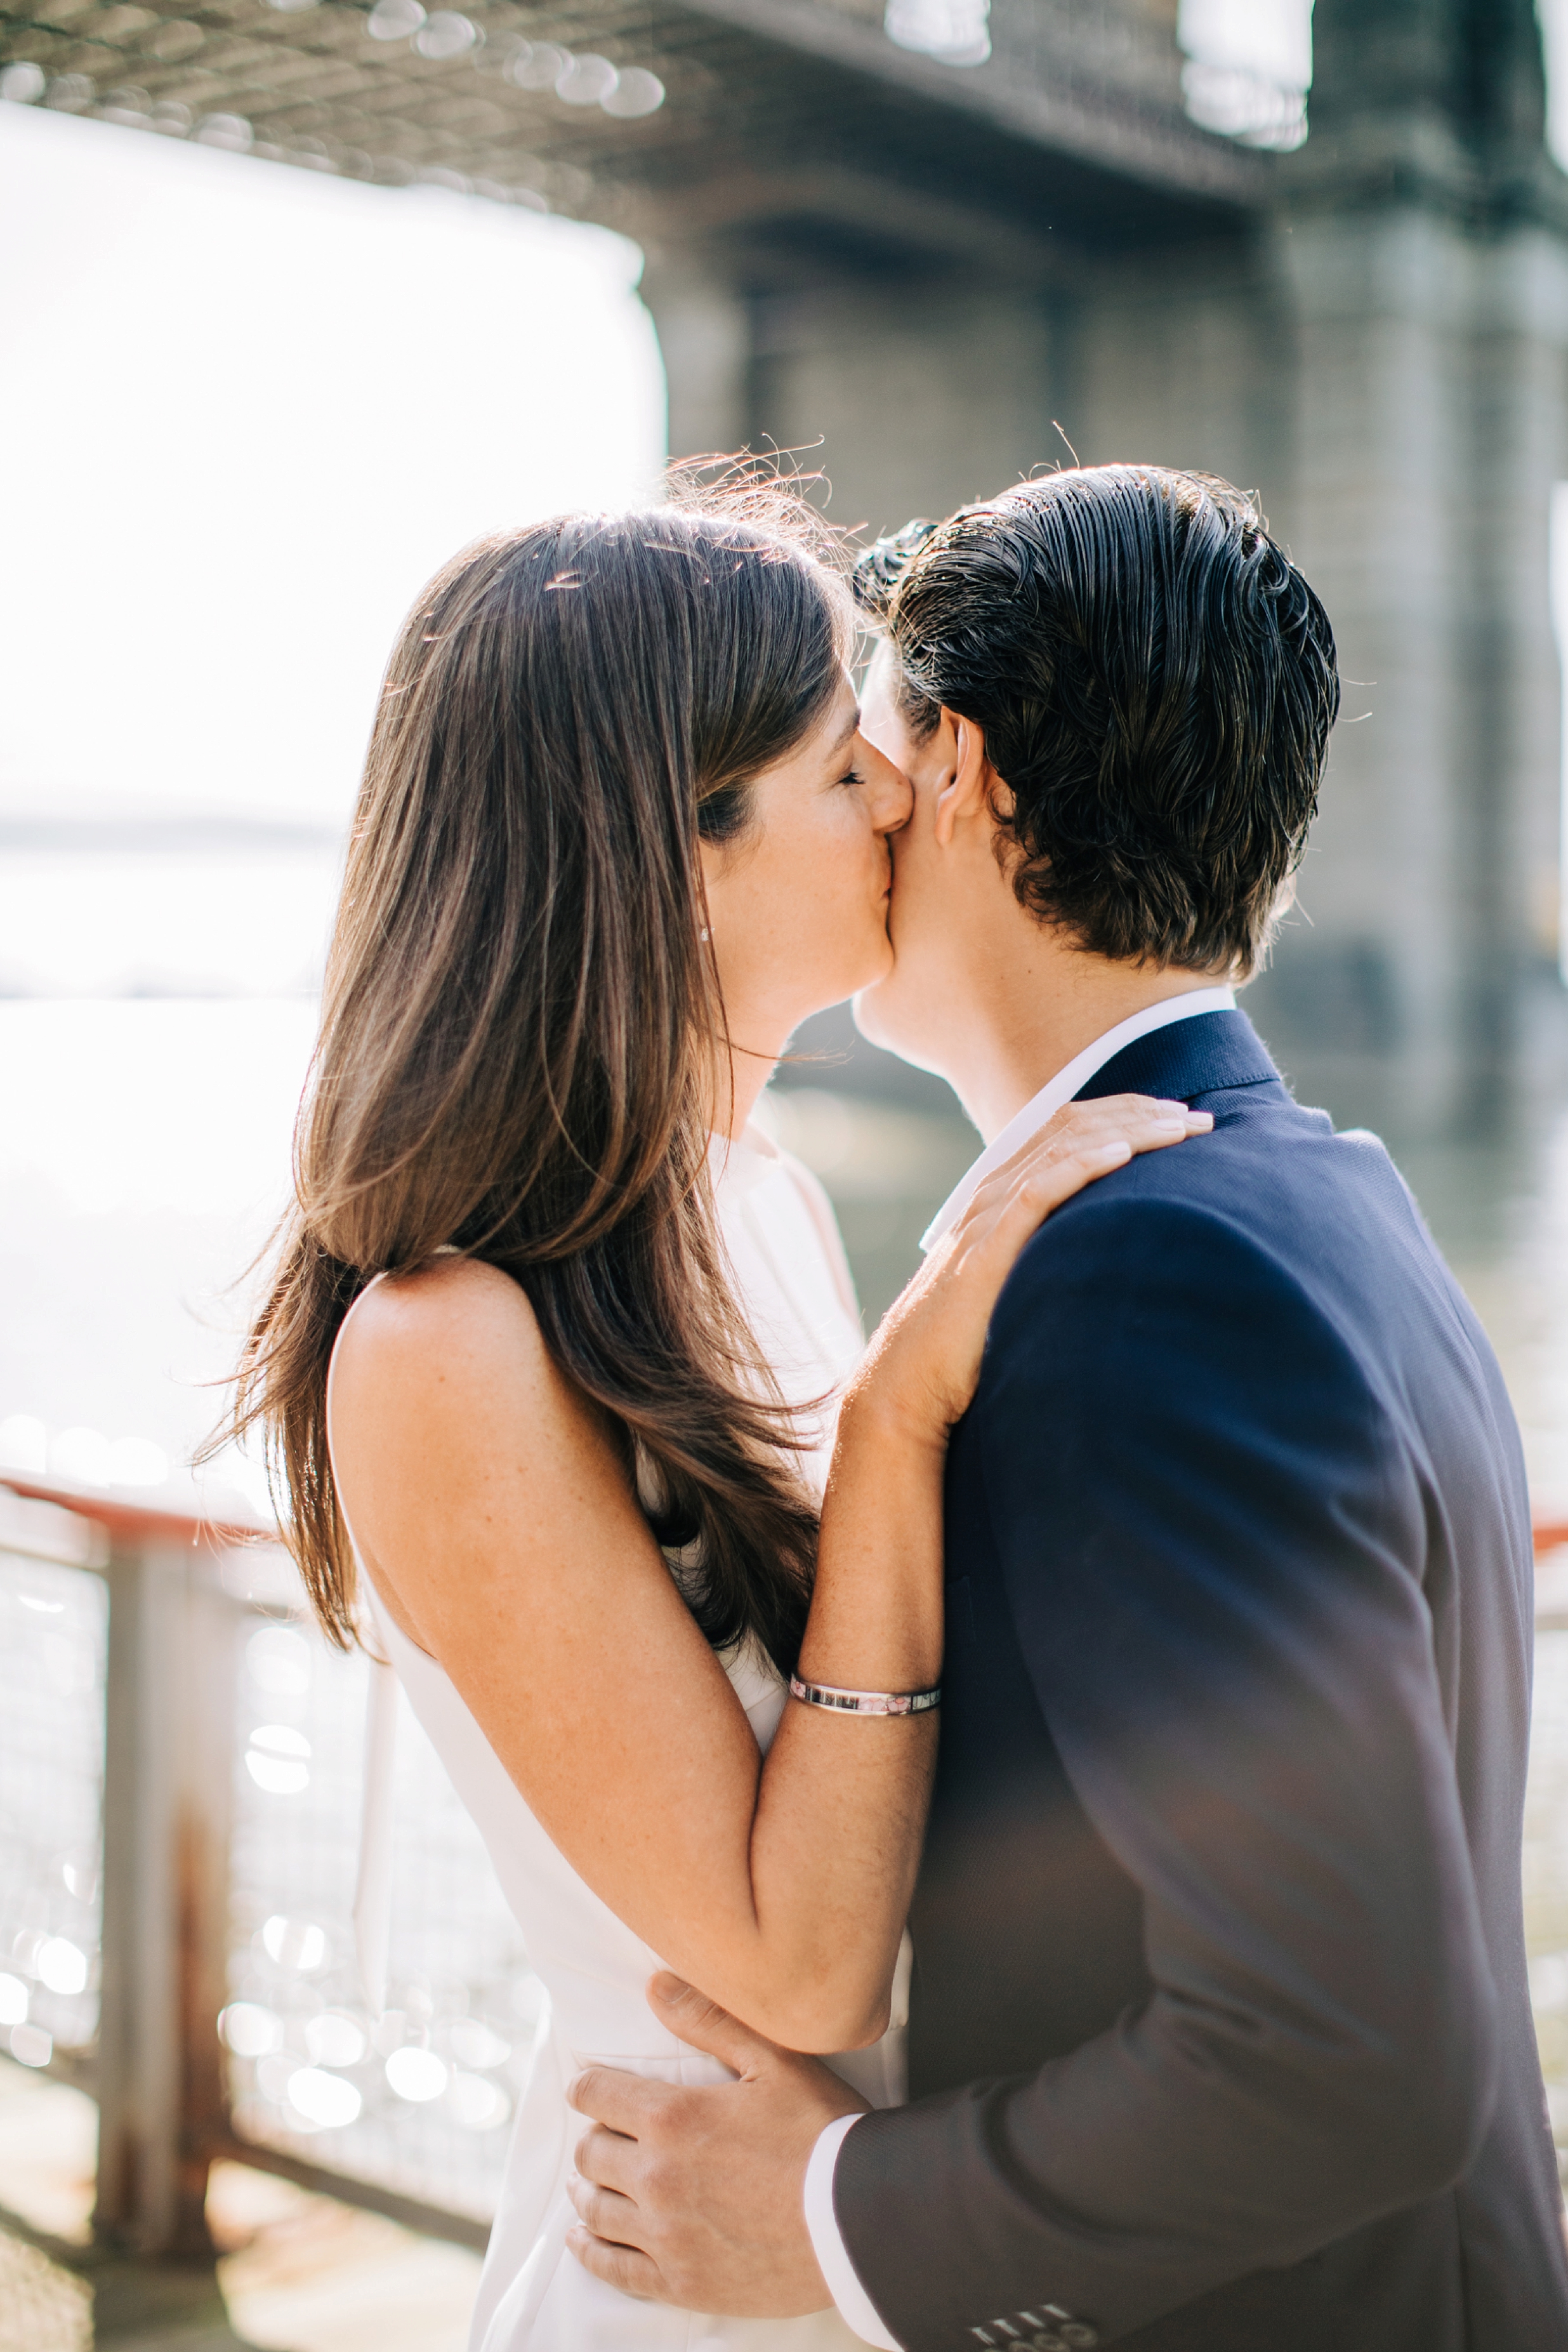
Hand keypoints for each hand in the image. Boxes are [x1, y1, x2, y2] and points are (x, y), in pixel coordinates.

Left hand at [566, 1973, 867, 2315]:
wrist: (859, 2220)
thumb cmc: (822, 2131)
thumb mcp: (775, 2059)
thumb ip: (710, 2020)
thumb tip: (656, 1985)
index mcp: (672, 2118)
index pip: (597, 2095)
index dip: (588, 2087)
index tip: (589, 2088)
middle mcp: (656, 2177)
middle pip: (591, 2154)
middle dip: (593, 2138)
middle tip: (604, 2135)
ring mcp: (665, 2235)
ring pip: (595, 2210)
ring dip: (587, 2191)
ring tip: (589, 2184)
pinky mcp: (680, 2282)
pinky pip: (613, 2269)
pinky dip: (590, 2251)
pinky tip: (582, 2240)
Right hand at [855, 1093, 1210, 1440]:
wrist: (908, 1380)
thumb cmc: (965, 1343)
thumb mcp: (1018, 1284)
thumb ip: (1051, 1259)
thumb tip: (1109, 1260)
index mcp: (1002, 1196)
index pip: (1067, 1128)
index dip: (1124, 1114)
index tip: (1178, 1118)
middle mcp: (994, 1195)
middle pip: (1071, 1126)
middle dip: (1139, 1115)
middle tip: (1198, 1120)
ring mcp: (987, 1218)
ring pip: (1062, 1148)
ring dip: (1126, 1132)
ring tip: (1178, 1129)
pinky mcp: (986, 1250)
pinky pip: (1037, 1191)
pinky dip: (1081, 1165)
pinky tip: (1121, 1154)